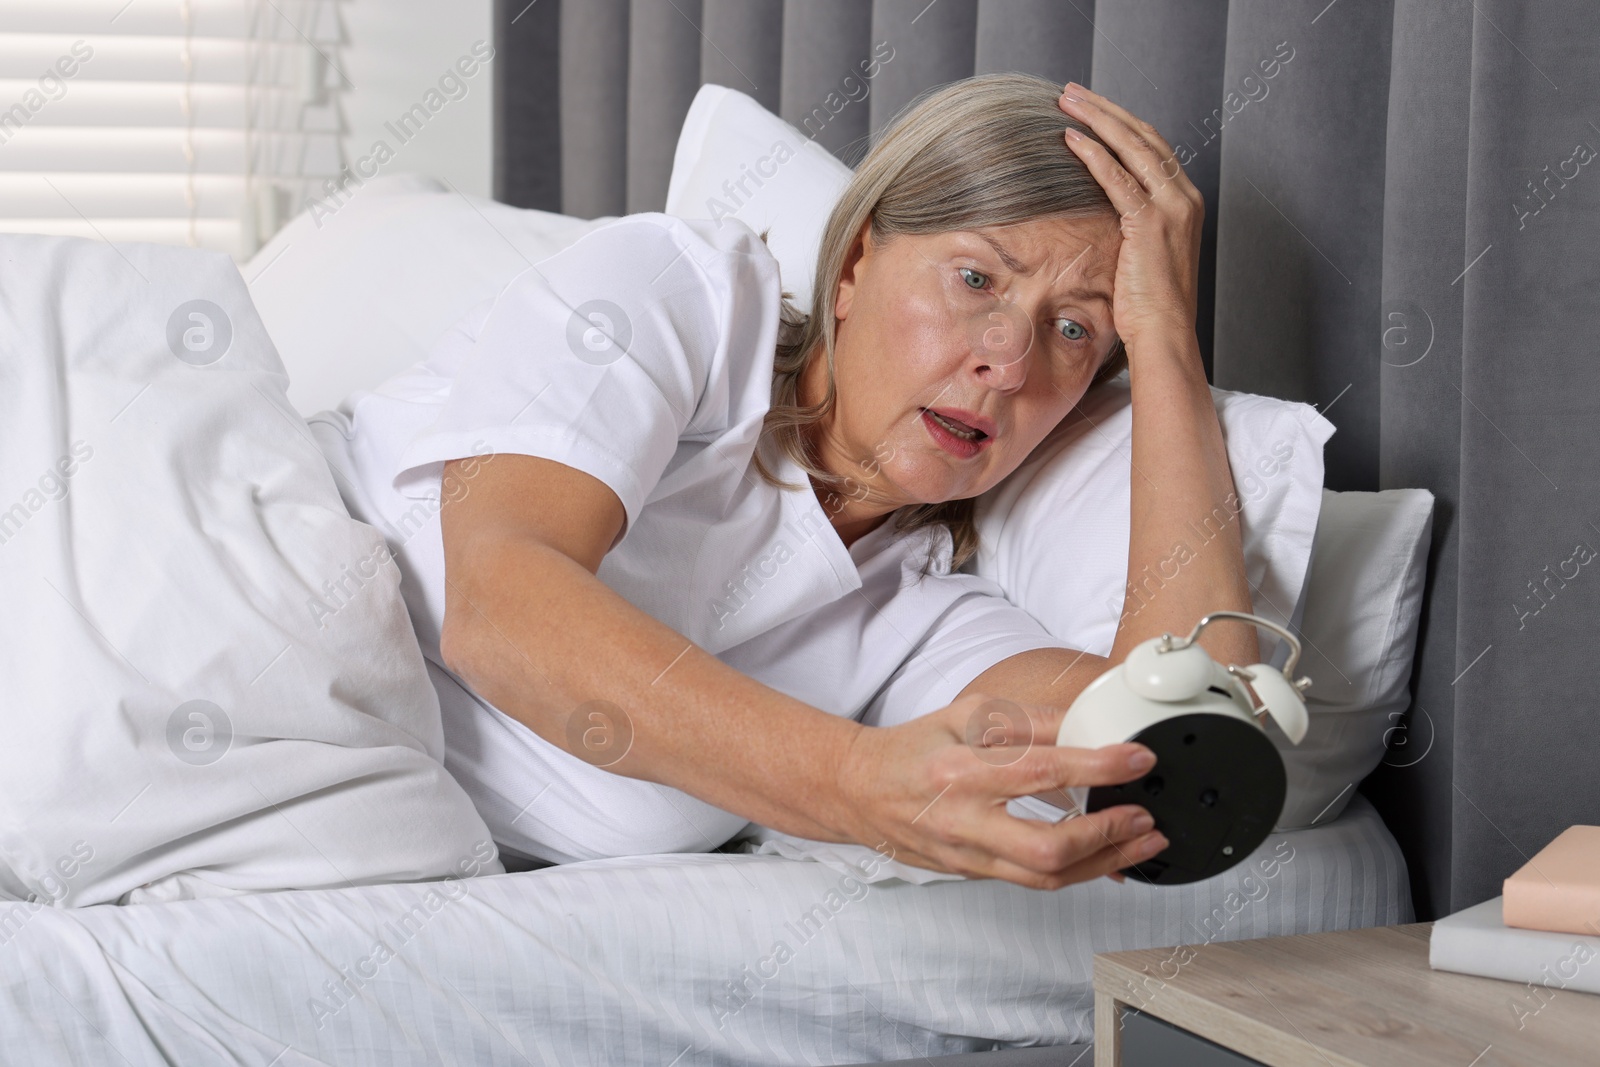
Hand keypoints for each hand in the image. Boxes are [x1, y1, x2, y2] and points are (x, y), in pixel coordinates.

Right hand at [835, 692, 1168, 889]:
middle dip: (1107, 835)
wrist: (858, 791)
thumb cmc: (911, 749)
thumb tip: (1087, 726)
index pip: (1039, 770)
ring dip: (1104, 862)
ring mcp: (967, 855)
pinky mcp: (973, 874)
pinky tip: (1107, 857)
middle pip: (1047, 848)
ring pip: (1046, 876)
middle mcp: (963, 819)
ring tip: (1141, 842)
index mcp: (961, 769)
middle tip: (1143, 815)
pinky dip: (1078, 870)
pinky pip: (1033, 881)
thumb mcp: (965, 714)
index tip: (1137, 759)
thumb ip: (1028, 721)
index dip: (1097, 766)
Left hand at [1057, 82, 1204, 352]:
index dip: (1121, 123)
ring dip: (1096, 119)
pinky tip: (1071, 138)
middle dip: (1105, 109)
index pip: (1152, 147)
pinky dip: (1093, 154)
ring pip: (1131, 146)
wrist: (1166, 333)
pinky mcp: (1150, 222)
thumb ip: (1132, 225)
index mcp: (1185, 201)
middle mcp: (1184, 196)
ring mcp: (1171, 207)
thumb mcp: (1143, 255)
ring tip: (1066, 102)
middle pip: (1143, 135)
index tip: (1091, 109)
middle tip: (1072, 92)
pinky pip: (1117, 177)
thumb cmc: (1150, 305)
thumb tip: (1102, 212)